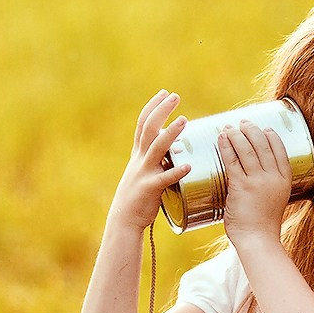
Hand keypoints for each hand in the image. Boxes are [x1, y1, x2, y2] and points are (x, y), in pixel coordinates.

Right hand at [110, 89, 190, 230]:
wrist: (124, 219)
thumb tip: (176, 149)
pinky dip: (177, 171)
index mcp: (137, 154)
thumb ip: (157, 160)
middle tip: (175, 96)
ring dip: (171, 133)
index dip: (152, 107)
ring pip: (157, 147)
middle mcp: (139, 159)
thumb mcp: (143, 172)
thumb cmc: (138, 197)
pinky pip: (165, 178)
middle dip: (161, 110)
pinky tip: (189, 166)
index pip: (143, 124)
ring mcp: (144, 172)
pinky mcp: (151, 188)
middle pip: (149, 128)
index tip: (164, 93)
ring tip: (184, 120)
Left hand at [217, 121, 292, 239]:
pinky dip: (226, 147)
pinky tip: (222, 138)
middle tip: (243, 123)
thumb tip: (251, 174)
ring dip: (237, 135)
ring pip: (247, 150)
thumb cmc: (262, 224)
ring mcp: (258, 181)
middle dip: (252, 130)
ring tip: (228, 127)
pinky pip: (232, 161)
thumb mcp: (273, 200)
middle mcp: (273, 178)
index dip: (272, 137)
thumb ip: (267, 186)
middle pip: (263, 145)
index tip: (264, 128)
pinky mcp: (241, 186)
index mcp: (285, 181)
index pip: (280, 151)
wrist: (258, 241)